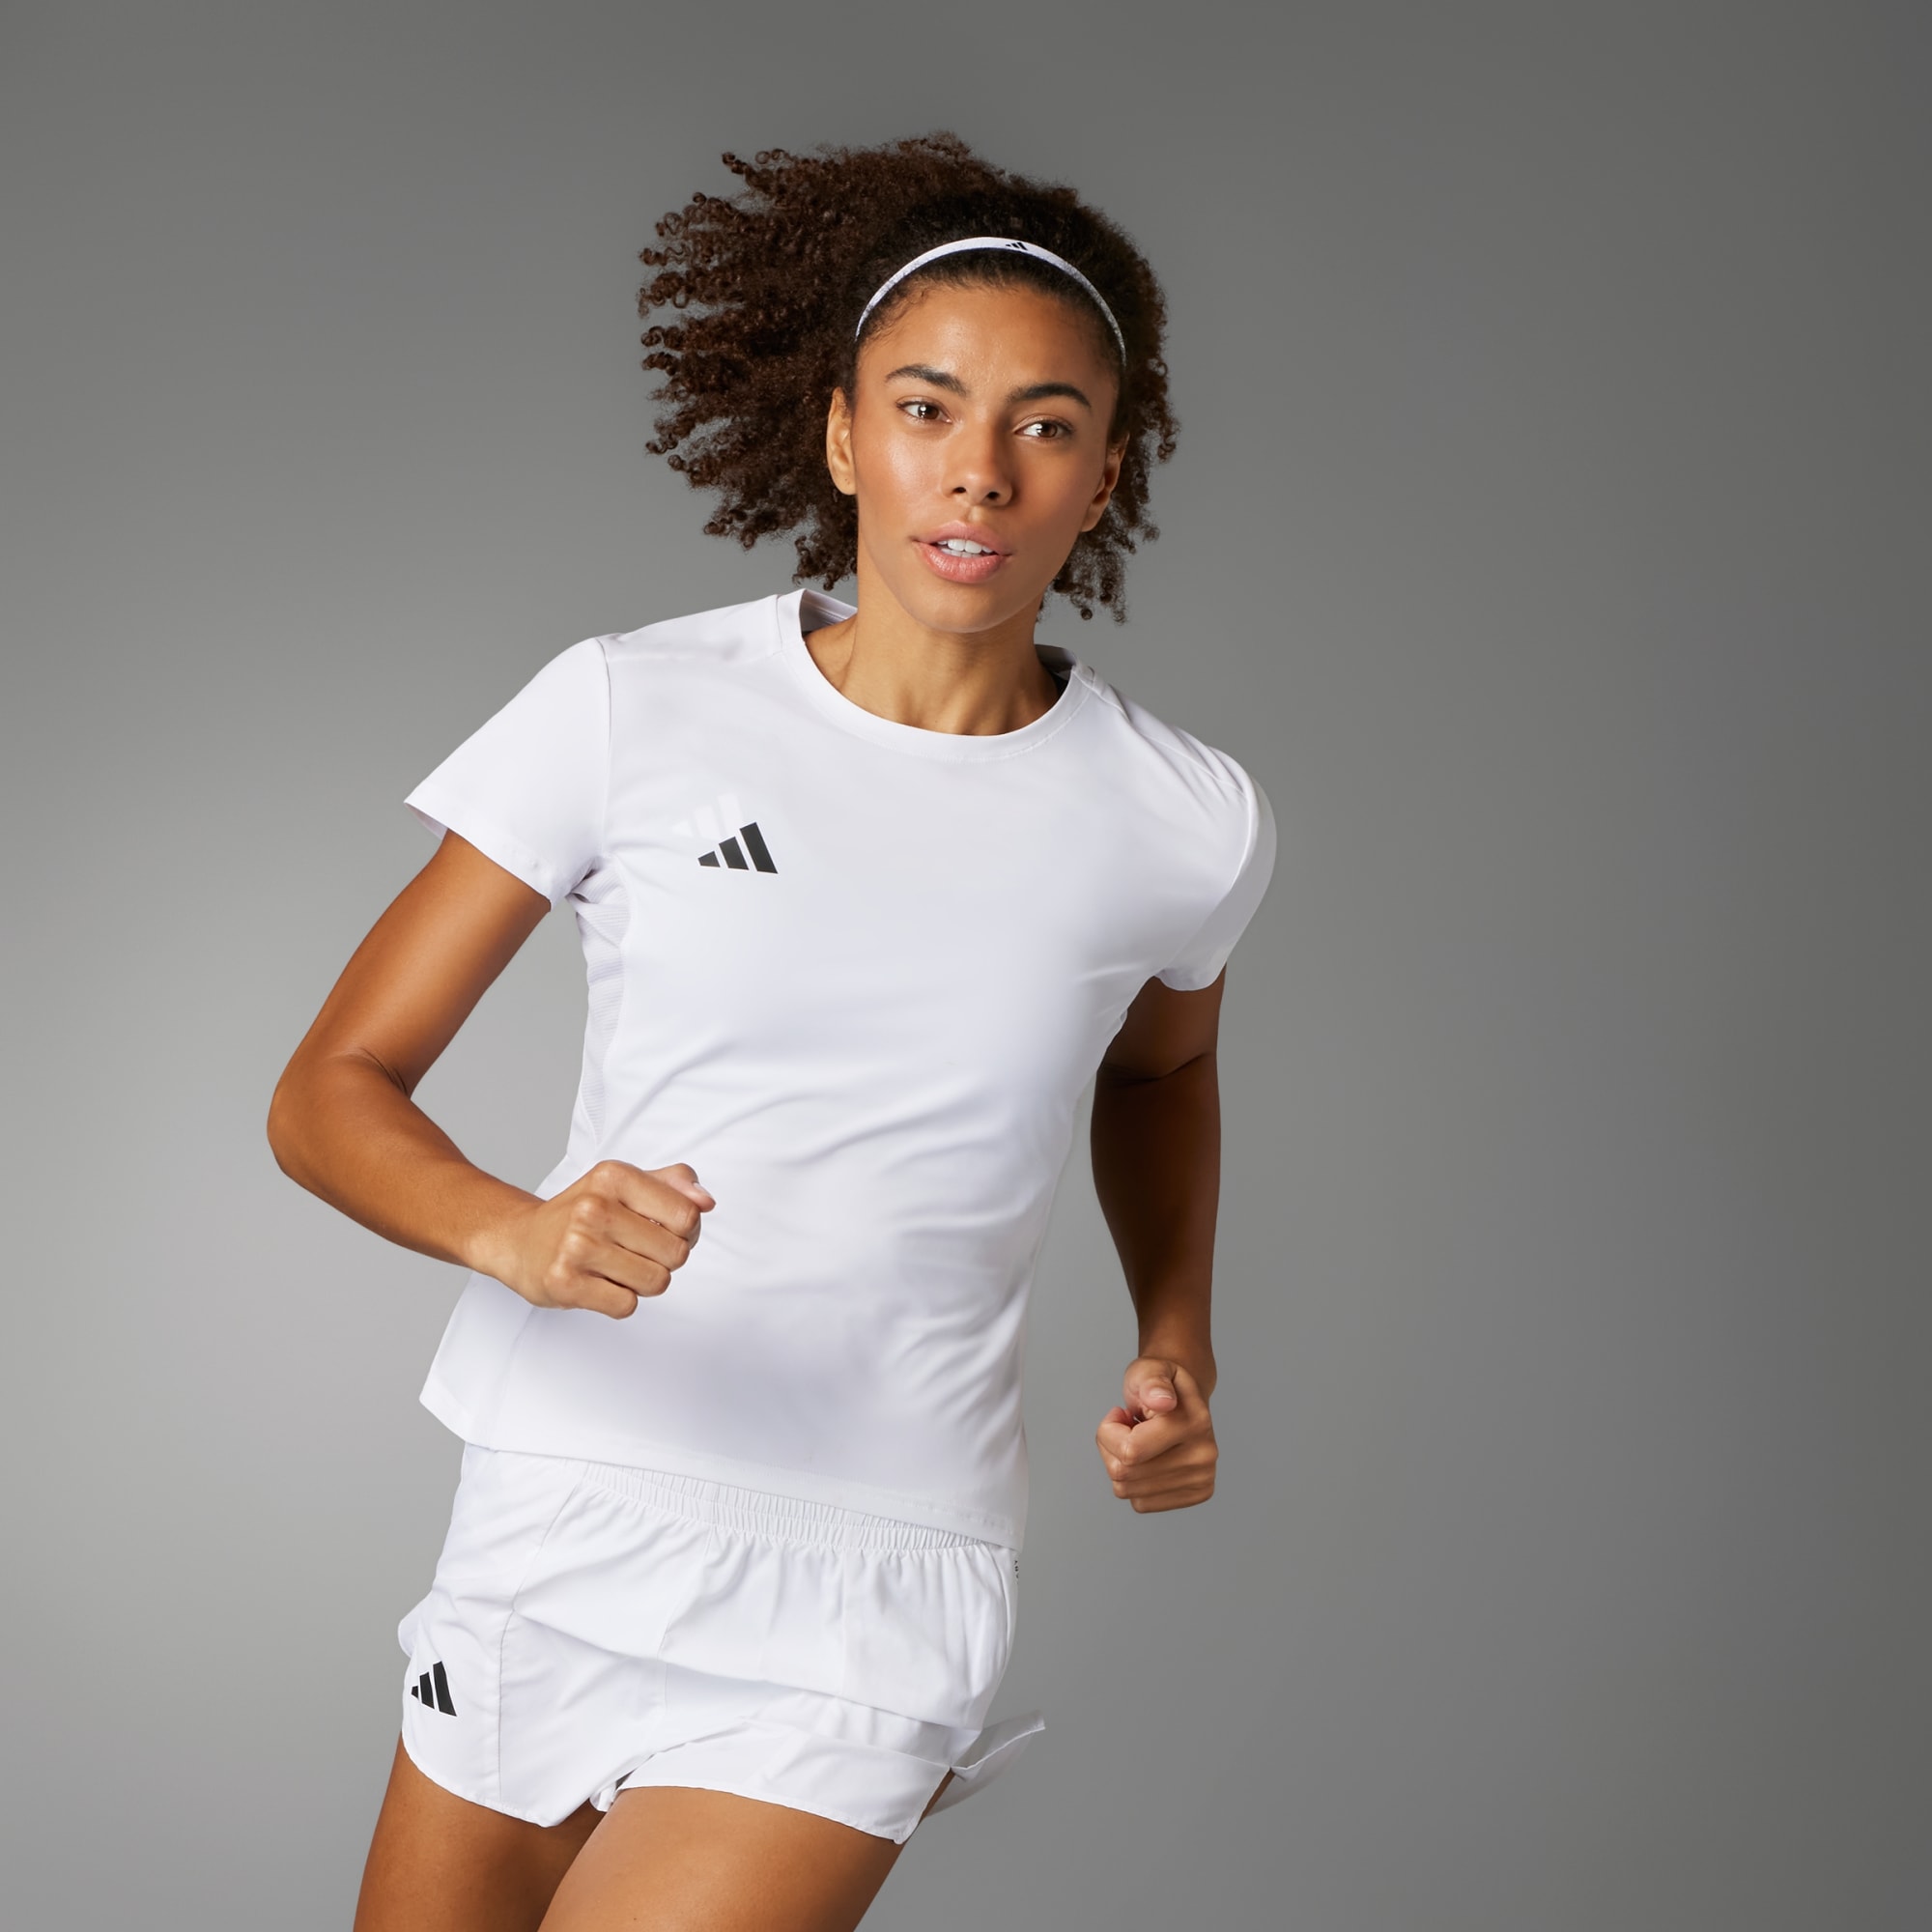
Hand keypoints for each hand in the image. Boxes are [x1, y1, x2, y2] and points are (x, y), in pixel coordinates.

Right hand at [488, 1160, 714, 1319]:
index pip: (688, 1216)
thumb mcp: (626, 1184)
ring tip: (617, 1267)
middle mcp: (593, 1208)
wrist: (520, 1240)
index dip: (687, 1232)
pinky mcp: (564, 1283)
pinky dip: (621, 1300)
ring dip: (644, 1282)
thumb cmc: (584, 1213)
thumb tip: (706, 1202)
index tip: (664, 1231)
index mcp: (613, 1177)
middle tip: (636, 1251)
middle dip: (665, 1259)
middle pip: (676, 1254)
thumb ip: (674, 1185)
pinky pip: (627, 1305)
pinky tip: (599, 1283)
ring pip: (656, 1282)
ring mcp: (576, 1247)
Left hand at [1095, 1358, 1217, 1512]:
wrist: (1182, 1400)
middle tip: (1128, 1426)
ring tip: (1138, 1440)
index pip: (1130, 1451)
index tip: (1120, 1414)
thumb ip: (1152, 1381)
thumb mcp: (1149, 1370)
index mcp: (1195, 1423)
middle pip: (1124, 1473)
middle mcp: (1203, 1456)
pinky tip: (1146, 1459)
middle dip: (1112, 1447)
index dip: (1110, 1431)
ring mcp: (1201, 1480)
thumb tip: (1162, 1402)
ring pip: (1127, 1490)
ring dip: (1120, 1464)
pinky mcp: (1194, 1495)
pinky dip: (1132, 1482)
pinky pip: (1139, 1503)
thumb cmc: (1159, 1385)